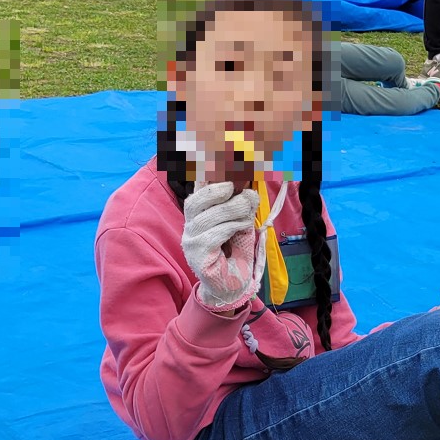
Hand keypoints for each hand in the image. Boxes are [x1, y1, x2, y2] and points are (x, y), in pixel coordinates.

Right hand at [181, 181, 260, 310]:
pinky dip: (231, 226)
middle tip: (239, 190)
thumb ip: (242, 205)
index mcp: (199, 213)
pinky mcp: (197, 254)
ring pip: (208, 217)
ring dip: (232, 210)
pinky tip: (241, 227)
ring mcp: (190, 240)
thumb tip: (249, 188)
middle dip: (218, 189)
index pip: (195, 188)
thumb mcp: (241, 222)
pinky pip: (214, 234)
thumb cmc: (235, 251)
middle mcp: (190, 225)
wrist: (233, 285)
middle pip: (196, 200)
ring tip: (247, 211)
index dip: (203, 170)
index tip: (215, 154)